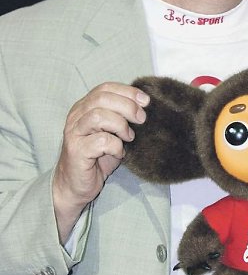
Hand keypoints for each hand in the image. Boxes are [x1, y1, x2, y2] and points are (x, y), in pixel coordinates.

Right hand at [53, 82, 149, 241]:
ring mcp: (74, 133)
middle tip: (141, 119)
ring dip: (120, 125)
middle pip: (102, 98)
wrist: (75, 186)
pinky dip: (116, 145)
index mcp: (84, 107)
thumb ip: (122, 117)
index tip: (146, 101)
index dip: (127, 91)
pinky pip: (101, 141)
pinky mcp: (76, 150)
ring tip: (129, 137)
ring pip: (98, 115)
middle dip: (127, 106)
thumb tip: (145, 105)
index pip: (105, 88)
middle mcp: (76, 116)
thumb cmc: (97, 157)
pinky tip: (119, 153)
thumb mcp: (112, 132)